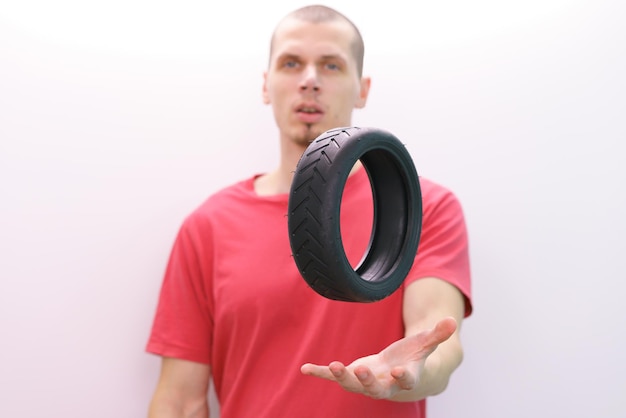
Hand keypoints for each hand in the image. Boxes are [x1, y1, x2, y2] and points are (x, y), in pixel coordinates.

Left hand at [300, 317, 456, 399]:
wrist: (399, 374)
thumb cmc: (413, 358)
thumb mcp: (425, 344)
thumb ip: (438, 334)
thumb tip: (453, 320)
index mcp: (404, 377)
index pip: (405, 380)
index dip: (402, 377)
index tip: (399, 372)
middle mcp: (383, 384)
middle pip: (374, 388)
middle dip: (366, 380)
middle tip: (359, 370)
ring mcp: (364, 381)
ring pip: (352, 383)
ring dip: (341, 376)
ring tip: (331, 366)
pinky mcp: (351, 375)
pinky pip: (333, 376)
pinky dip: (319, 372)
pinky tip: (305, 369)